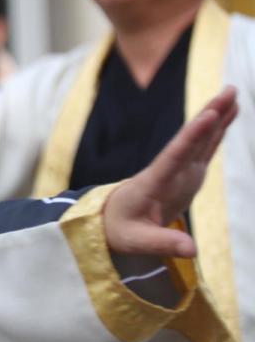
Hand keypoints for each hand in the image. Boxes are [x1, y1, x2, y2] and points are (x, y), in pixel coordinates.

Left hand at [103, 86, 236, 257]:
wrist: (110, 220)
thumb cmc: (119, 230)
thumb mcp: (136, 242)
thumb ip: (163, 243)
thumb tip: (192, 251)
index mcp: (153, 183)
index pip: (174, 157)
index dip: (191, 137)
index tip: (207, 115)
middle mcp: (167, 171)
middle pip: (190, 140)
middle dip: (209, 116)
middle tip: (228, 90)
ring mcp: (178, 171)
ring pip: (199, 140)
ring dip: (215, 117)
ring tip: (231, 93)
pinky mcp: (186, 175)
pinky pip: (203, 149)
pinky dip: (216, 132)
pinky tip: (228, 114)